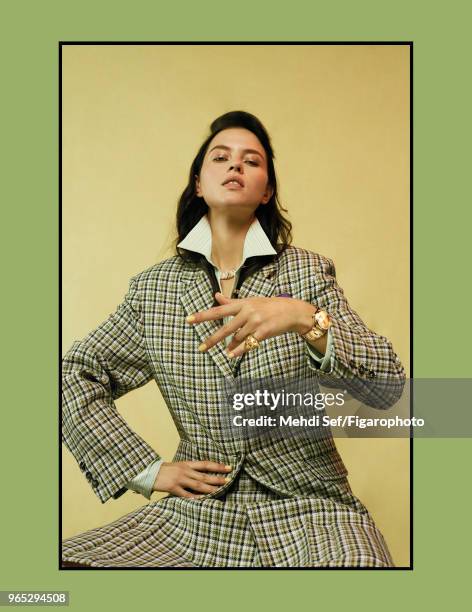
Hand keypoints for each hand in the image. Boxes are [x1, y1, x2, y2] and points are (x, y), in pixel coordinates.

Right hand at [152, 460, 232, 498]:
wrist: (149, 472)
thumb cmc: (165, 470)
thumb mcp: (179, 466)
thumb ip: (190, 470)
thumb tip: (204, 474)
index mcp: (187, 464)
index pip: (205, 464)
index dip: (217, 466)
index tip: (228, 467)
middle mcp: (185, 470)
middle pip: (204, 475)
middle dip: (217, 478)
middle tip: (228, 480)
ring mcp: (179, 479)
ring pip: (198, 485)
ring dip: (210, 488)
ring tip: (219, 490)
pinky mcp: (172, 487)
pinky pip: (186, 494)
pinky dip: (194, 498)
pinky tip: (202, 500)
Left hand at [187, 292, 315, 357]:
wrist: (290, 311)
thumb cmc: (267, 306)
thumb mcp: (249, 301)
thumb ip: (231, 302)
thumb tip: (215, 296)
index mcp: (242, 304)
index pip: (218, 310)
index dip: (203, 316)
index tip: (189, 319)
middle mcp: (247, 312)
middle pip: (225, 328)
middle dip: (212, 339)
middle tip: (201, 348)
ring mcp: (255, 323)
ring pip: (237, 338)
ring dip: (230, 345)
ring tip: (225, 350)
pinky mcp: (263, 332)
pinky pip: (247, 344)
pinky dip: (238, 350)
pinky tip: (231, 354)